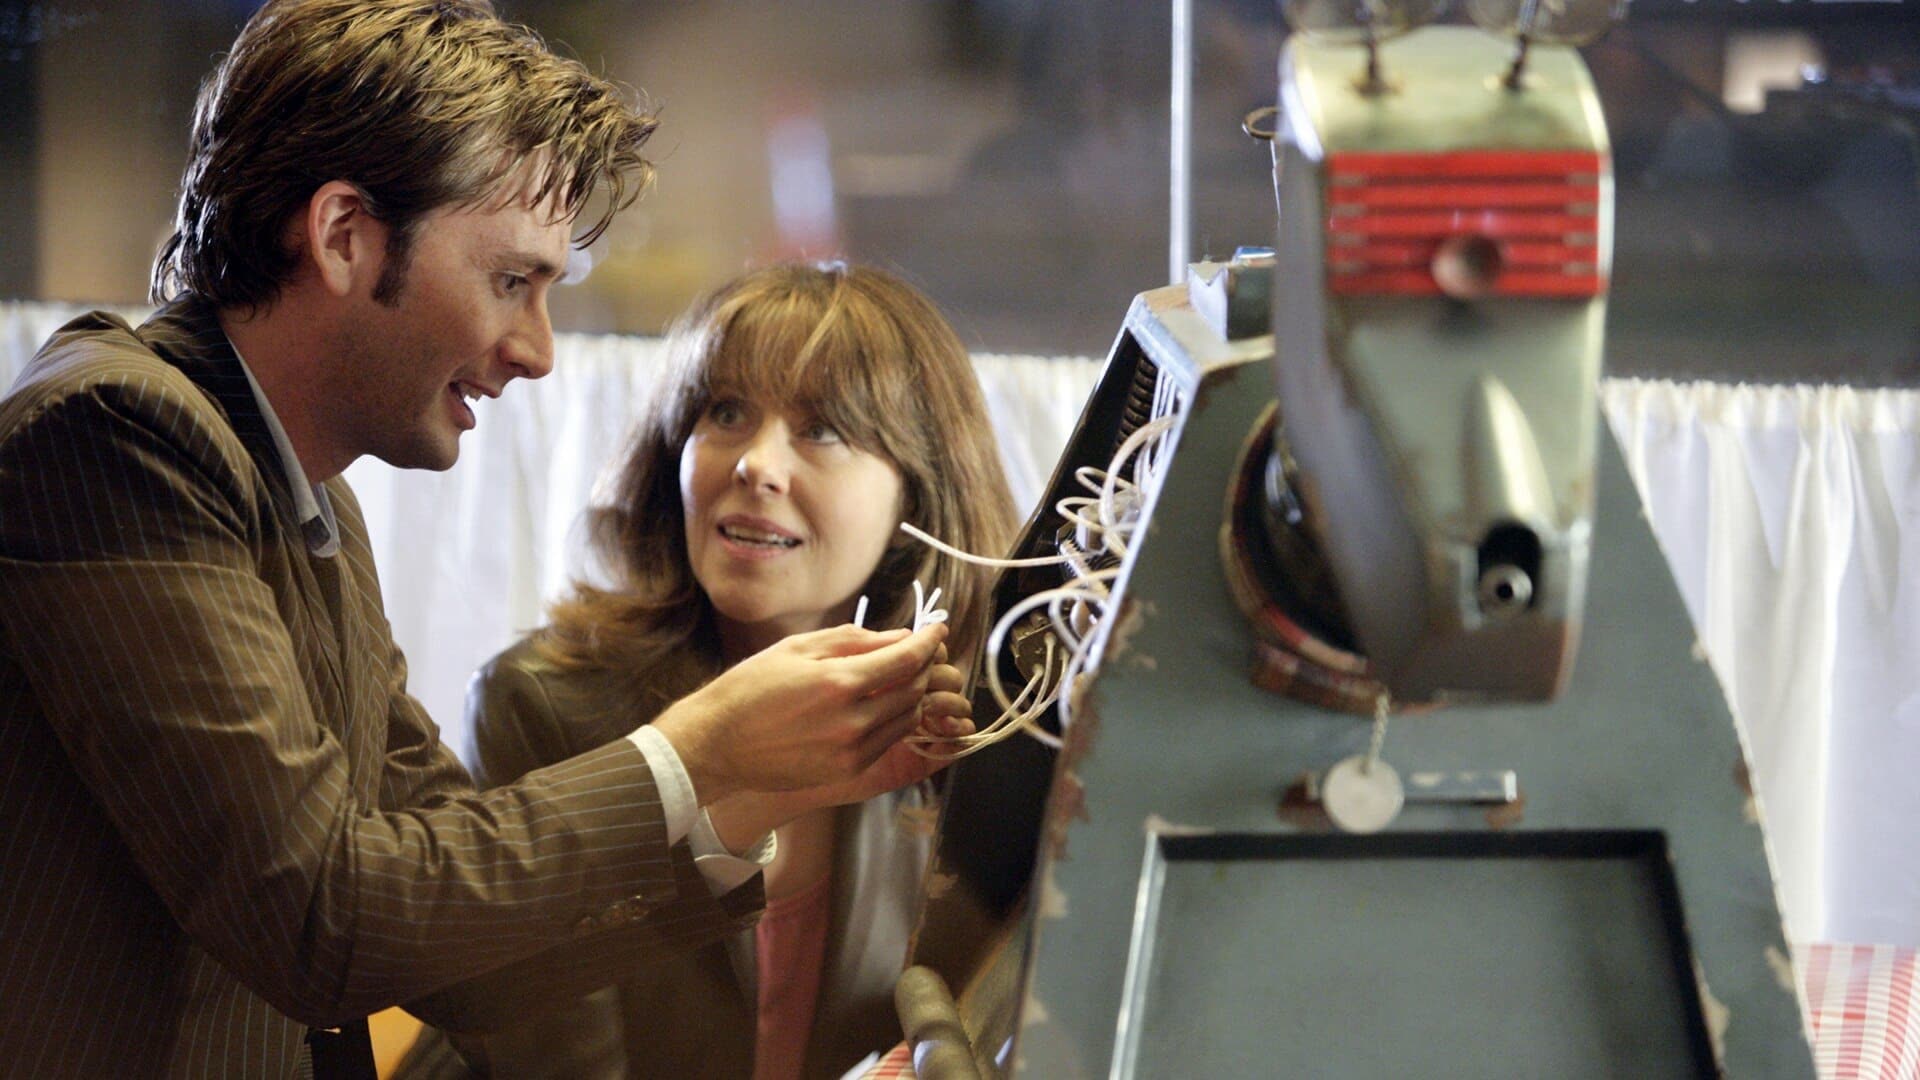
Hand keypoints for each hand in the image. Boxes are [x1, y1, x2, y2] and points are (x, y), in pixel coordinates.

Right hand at [703, 654, 974, 851]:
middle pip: (914, 690)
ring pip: (906, 719)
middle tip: (918, 652)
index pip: (906, 660)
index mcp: (839, 683)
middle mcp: (852, 722)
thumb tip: (898, 636)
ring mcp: (851, 752)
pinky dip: (893, 721)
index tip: (937, 630)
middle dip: (922, 667)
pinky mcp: (846, 771)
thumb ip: (853, 640)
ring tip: (900, 678)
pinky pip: (887, 742)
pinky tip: (879, 706)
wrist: (716, 743)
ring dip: (912, 696)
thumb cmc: (750, 688)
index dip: (927, 642)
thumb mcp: (797, 648)